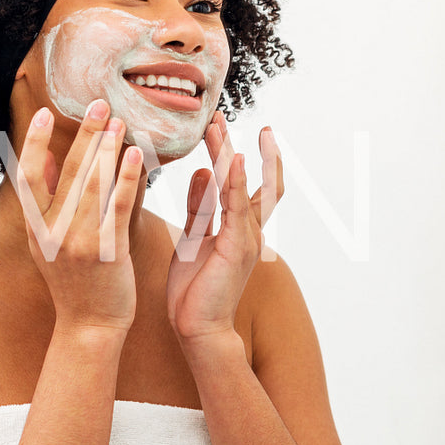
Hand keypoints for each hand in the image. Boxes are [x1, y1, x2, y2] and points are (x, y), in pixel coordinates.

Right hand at [11, 100, 144, 332]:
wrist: (90, 325)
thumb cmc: (74, 281)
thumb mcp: (47, 241)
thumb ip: (45, 199)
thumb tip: (44, 155)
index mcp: (35, 228)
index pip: (27, 176)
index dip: (32, 143)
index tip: (42, 113)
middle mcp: (51, 232)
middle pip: (66, 173)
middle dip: (84, 135)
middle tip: (98, 103)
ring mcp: (77, 242)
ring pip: (92, 184)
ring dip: (107, 148)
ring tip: (119, 120)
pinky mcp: (106, 251)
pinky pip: (117, 206)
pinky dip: (125, 177)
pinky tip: (135, 155)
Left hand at [167, 110, 282, 340]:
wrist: (198, 329)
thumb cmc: (194, 290)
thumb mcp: (193, 237)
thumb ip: (200, 206)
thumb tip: (201, 172)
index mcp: (238, 227)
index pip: (243, 181)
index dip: (235, 152)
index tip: (221, 125)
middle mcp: (249, 228)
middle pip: (251, 177)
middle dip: (236, 146)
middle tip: (220, 115)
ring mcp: (247, 236)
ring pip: (243, 185)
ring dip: (230, 153)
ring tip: (219, 126)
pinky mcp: (237, 246)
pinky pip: (237, 207)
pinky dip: (235, 181)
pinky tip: (231, 159)